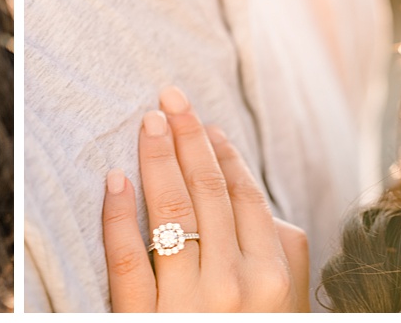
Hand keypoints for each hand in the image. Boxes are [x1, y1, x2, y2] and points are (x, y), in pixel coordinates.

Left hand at [102, 86, 308, 311]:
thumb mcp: (287, 303)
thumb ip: (285, 252)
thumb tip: (260, 199)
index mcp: (270, 275)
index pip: (244, 195)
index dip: (222, 153)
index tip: (204, 123)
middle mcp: (232, 284)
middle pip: (207, 192)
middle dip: (187, 138)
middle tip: (170, 99)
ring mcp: (187, 304)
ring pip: (170, 215)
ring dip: (157, 160)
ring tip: (148, 124)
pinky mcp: (142, 319)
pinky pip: (127, 261)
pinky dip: (118, 216)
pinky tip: (114, 180)